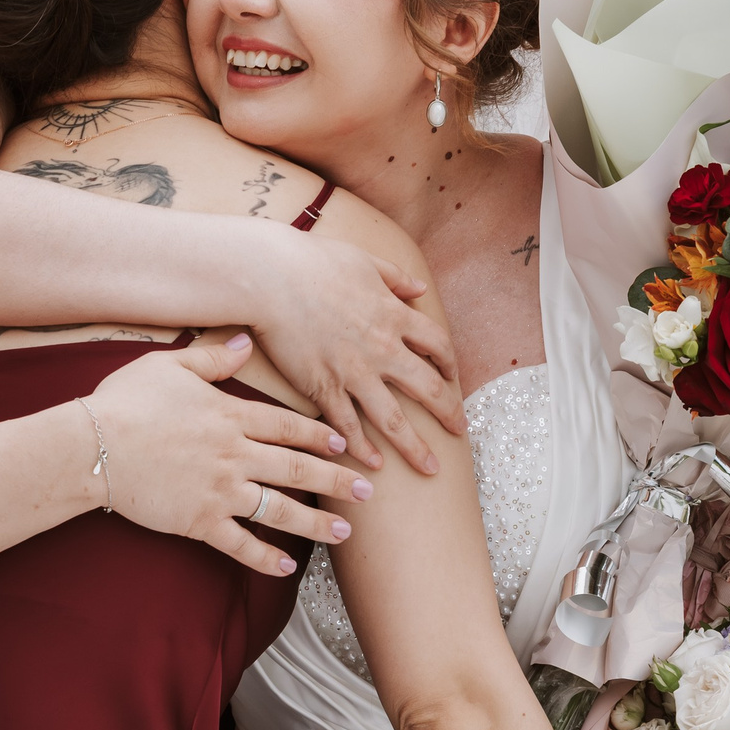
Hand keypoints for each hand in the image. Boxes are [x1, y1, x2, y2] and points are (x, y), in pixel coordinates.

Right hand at [87, 334, 375, 576]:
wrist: (93, 446)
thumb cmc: (126, 401)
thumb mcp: (170, 365)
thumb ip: (212, 357)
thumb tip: (244, 341)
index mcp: (230, 415)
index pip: (288, 426)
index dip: (320, 436)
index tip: (346, 445)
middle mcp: (234, 454)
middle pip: (296, 468)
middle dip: (337, 480)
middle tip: (368, 492)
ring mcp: (219, 490)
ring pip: (279, 508)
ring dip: (316, 523)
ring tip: (344, 533)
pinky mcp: (199, 521)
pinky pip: (240, 544)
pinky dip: (265, 558)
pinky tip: (287, 568)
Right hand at [246, 232, 460, 475]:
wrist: (270, 278)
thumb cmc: (313, 261)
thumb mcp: (364, 261)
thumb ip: (395, 277)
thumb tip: (419, 287)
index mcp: (394, 315)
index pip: (438, 345)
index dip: (450, 363)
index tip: (452, 378)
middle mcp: (381, 348)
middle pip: (428, 389)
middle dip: (448, 414)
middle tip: (459, 432)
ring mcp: (354, 371)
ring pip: (393, 419)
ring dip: (415, 447)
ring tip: (430, 469)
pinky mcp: (323, 386)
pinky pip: (348, 425)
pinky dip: (361, 447)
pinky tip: (373, 464)